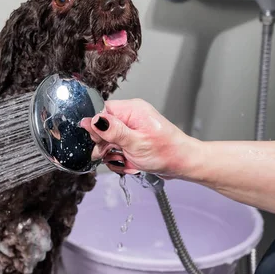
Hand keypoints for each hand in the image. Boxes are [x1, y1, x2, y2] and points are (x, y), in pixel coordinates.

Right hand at [80, 98, 199, 177]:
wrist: (183, 164)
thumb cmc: (166, 152)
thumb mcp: (135, 142)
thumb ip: (112, 130)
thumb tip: (92, 119)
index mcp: (131, 109)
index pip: (101, 111)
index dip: (96, 128)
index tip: (102, 142)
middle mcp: (130, 116)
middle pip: (101, 128)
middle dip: (105, 145)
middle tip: (115, 153)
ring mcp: (130, 129)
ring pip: (107, 141)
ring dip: (112, 155)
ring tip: (124, 160)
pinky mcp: (131, 140)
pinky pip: (115, 149)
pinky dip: (118, 159)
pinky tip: (128, 163)